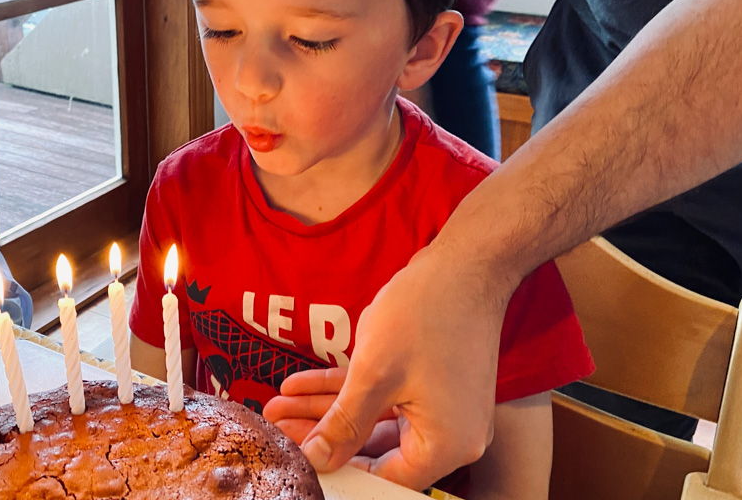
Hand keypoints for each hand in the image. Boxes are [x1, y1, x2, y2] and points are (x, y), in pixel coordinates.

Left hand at [295, 245, 510, 489]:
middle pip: (374, 449)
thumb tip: (317, 458)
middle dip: (320, 435)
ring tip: (278, 405)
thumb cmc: (429, 313)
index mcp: (446, 443)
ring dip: (325, 411)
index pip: (385, 478)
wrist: (465, 263)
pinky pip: (383, 396)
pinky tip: (299, 383)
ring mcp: (441, 407)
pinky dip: (345, 390)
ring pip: (372, 419)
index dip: (339, 471)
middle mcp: (451, 433)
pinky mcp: (431, 383)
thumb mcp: (374, 375)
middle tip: (277, 429)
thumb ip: (343, 424)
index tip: (299, 460)